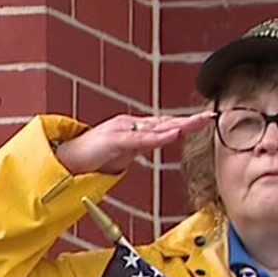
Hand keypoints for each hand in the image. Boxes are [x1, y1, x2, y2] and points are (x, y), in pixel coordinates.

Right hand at [54, 111, 213, 175]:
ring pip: (157, 127)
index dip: (185, 122)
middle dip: (189, 120)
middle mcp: (130, 124)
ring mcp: (123, 130)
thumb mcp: (124, 154)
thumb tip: (155, 146)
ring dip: (180, 124)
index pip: (165, 124)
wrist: (67, 160)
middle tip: (211, 116)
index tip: (205, 120)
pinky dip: (159, 137)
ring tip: (199, 121)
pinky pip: (141, 139)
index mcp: (134, 129)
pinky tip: (174, 134)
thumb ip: (140, 149)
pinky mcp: (115, 140)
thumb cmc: (92, 157)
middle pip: (165, 121)